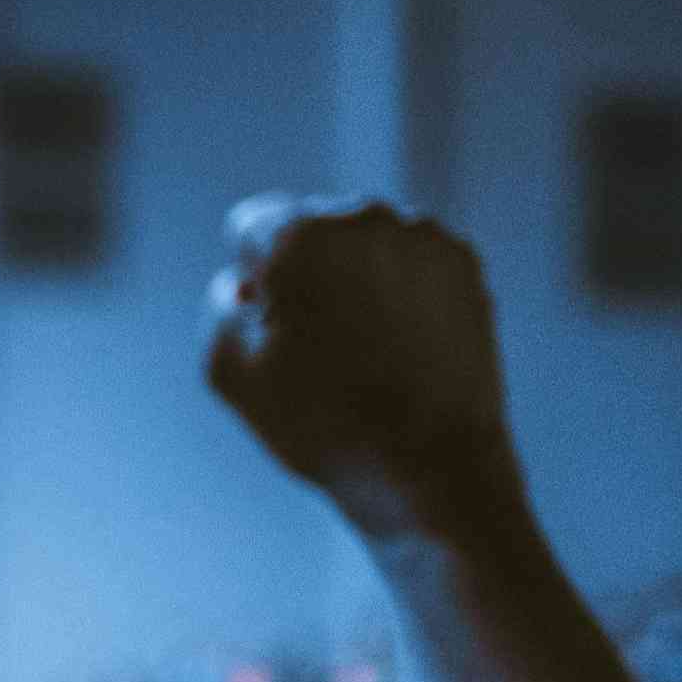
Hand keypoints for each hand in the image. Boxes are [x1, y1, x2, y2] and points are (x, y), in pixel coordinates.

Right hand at [203, 197, 519, 535]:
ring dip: (354, 279)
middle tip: (319, 347)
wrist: (431, 464)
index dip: (251, 280)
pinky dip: (400, 291)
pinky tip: (401, 347)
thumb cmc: (324, 426)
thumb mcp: (230, 374)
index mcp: (299, 235)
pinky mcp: (463, 263)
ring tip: (365, 351)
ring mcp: (422, 237)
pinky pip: (411, 261)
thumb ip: (219, 308)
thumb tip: (245, 283)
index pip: (252, 226)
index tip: (270, 329)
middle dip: (306, 273)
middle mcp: (364, 217)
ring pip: (364, 243)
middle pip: (312, 228)